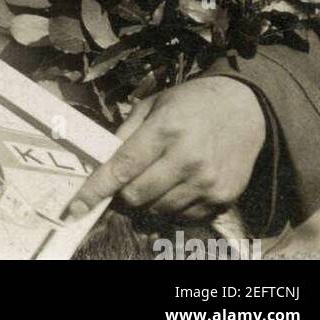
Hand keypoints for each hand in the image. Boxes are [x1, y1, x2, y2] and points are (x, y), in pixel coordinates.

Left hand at [66, 77, 266, 223]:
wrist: (245, 109)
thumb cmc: (192, 103)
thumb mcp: (154, 104)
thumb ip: (127, 132)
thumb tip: (103, 160)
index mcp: (166, 130)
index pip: (122, 167)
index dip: (96, 190)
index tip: (75, 207)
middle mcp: (187, 159)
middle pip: (137, 196)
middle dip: (121, 195)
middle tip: (121, 184)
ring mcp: (207, 183)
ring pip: (158, 211)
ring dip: (146, 202)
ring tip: (153, 179)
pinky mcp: (222, 198)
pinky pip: (183, 216)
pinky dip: (170, 207)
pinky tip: (176, 185)